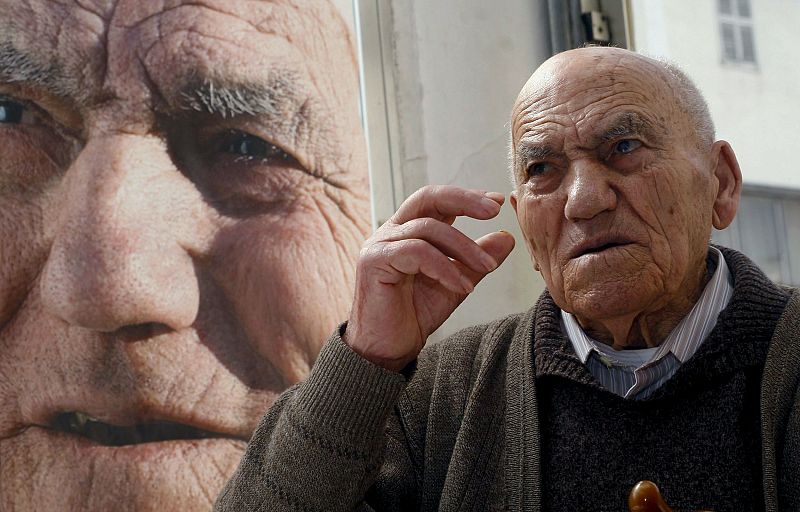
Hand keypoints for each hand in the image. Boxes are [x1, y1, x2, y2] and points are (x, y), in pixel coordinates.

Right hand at [344, 185, 515, 370]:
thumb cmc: (414, 315)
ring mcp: (379, 244)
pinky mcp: (374, 261)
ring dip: (463, 247)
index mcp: (408, 232)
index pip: (436, 201)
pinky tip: (461, 285)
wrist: (387, 349)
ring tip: (486, 268)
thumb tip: (505, 238)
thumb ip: (475, 261)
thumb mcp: (455, 283)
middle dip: (464, 200)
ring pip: (428, 228)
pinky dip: (444, 266)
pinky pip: (416, 252)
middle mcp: (391, 232)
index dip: (466, 197)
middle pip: (427, 198)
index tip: (497, 202)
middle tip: (493, 211)